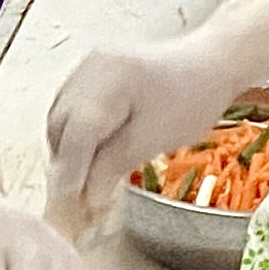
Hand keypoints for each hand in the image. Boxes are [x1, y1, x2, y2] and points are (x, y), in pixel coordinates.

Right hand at [43, 0, 268, 233]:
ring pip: (59, 119)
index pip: (77, 132)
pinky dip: (73, 137)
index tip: (70, 204)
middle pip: (60, 126)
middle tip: (74, 203)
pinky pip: (69, 110)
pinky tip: (87, 158)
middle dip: (64, 166)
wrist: (209, 64)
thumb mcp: (154, 138)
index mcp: (108, 78)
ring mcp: (86, 68)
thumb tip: (85, 197)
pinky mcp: (90, 74)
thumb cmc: (192, 99)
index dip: (70, 171)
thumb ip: (114, 165)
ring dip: (65, 153)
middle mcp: (88, 69)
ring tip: (81, 184)